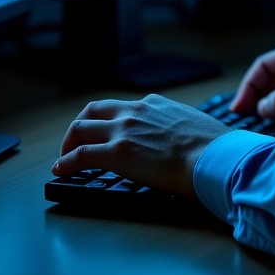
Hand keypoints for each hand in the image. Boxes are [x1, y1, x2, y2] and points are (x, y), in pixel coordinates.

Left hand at [52, 93, 230, 197]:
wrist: (214, 156)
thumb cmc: (211, 146)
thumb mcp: (190, 124)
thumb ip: (175, 126)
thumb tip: (178, 141)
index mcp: (154, 103)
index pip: (120, 106)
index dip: (105, 120)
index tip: (102, 132)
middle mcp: (135, 110)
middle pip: (93, 110)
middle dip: (79, 126)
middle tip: (74, 142)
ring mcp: (124, 130)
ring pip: (81, 128)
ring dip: (68, 143)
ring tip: (64, 157)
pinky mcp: (117, 153)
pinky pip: (81, 155)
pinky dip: (66, 162)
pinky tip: (61, 170)